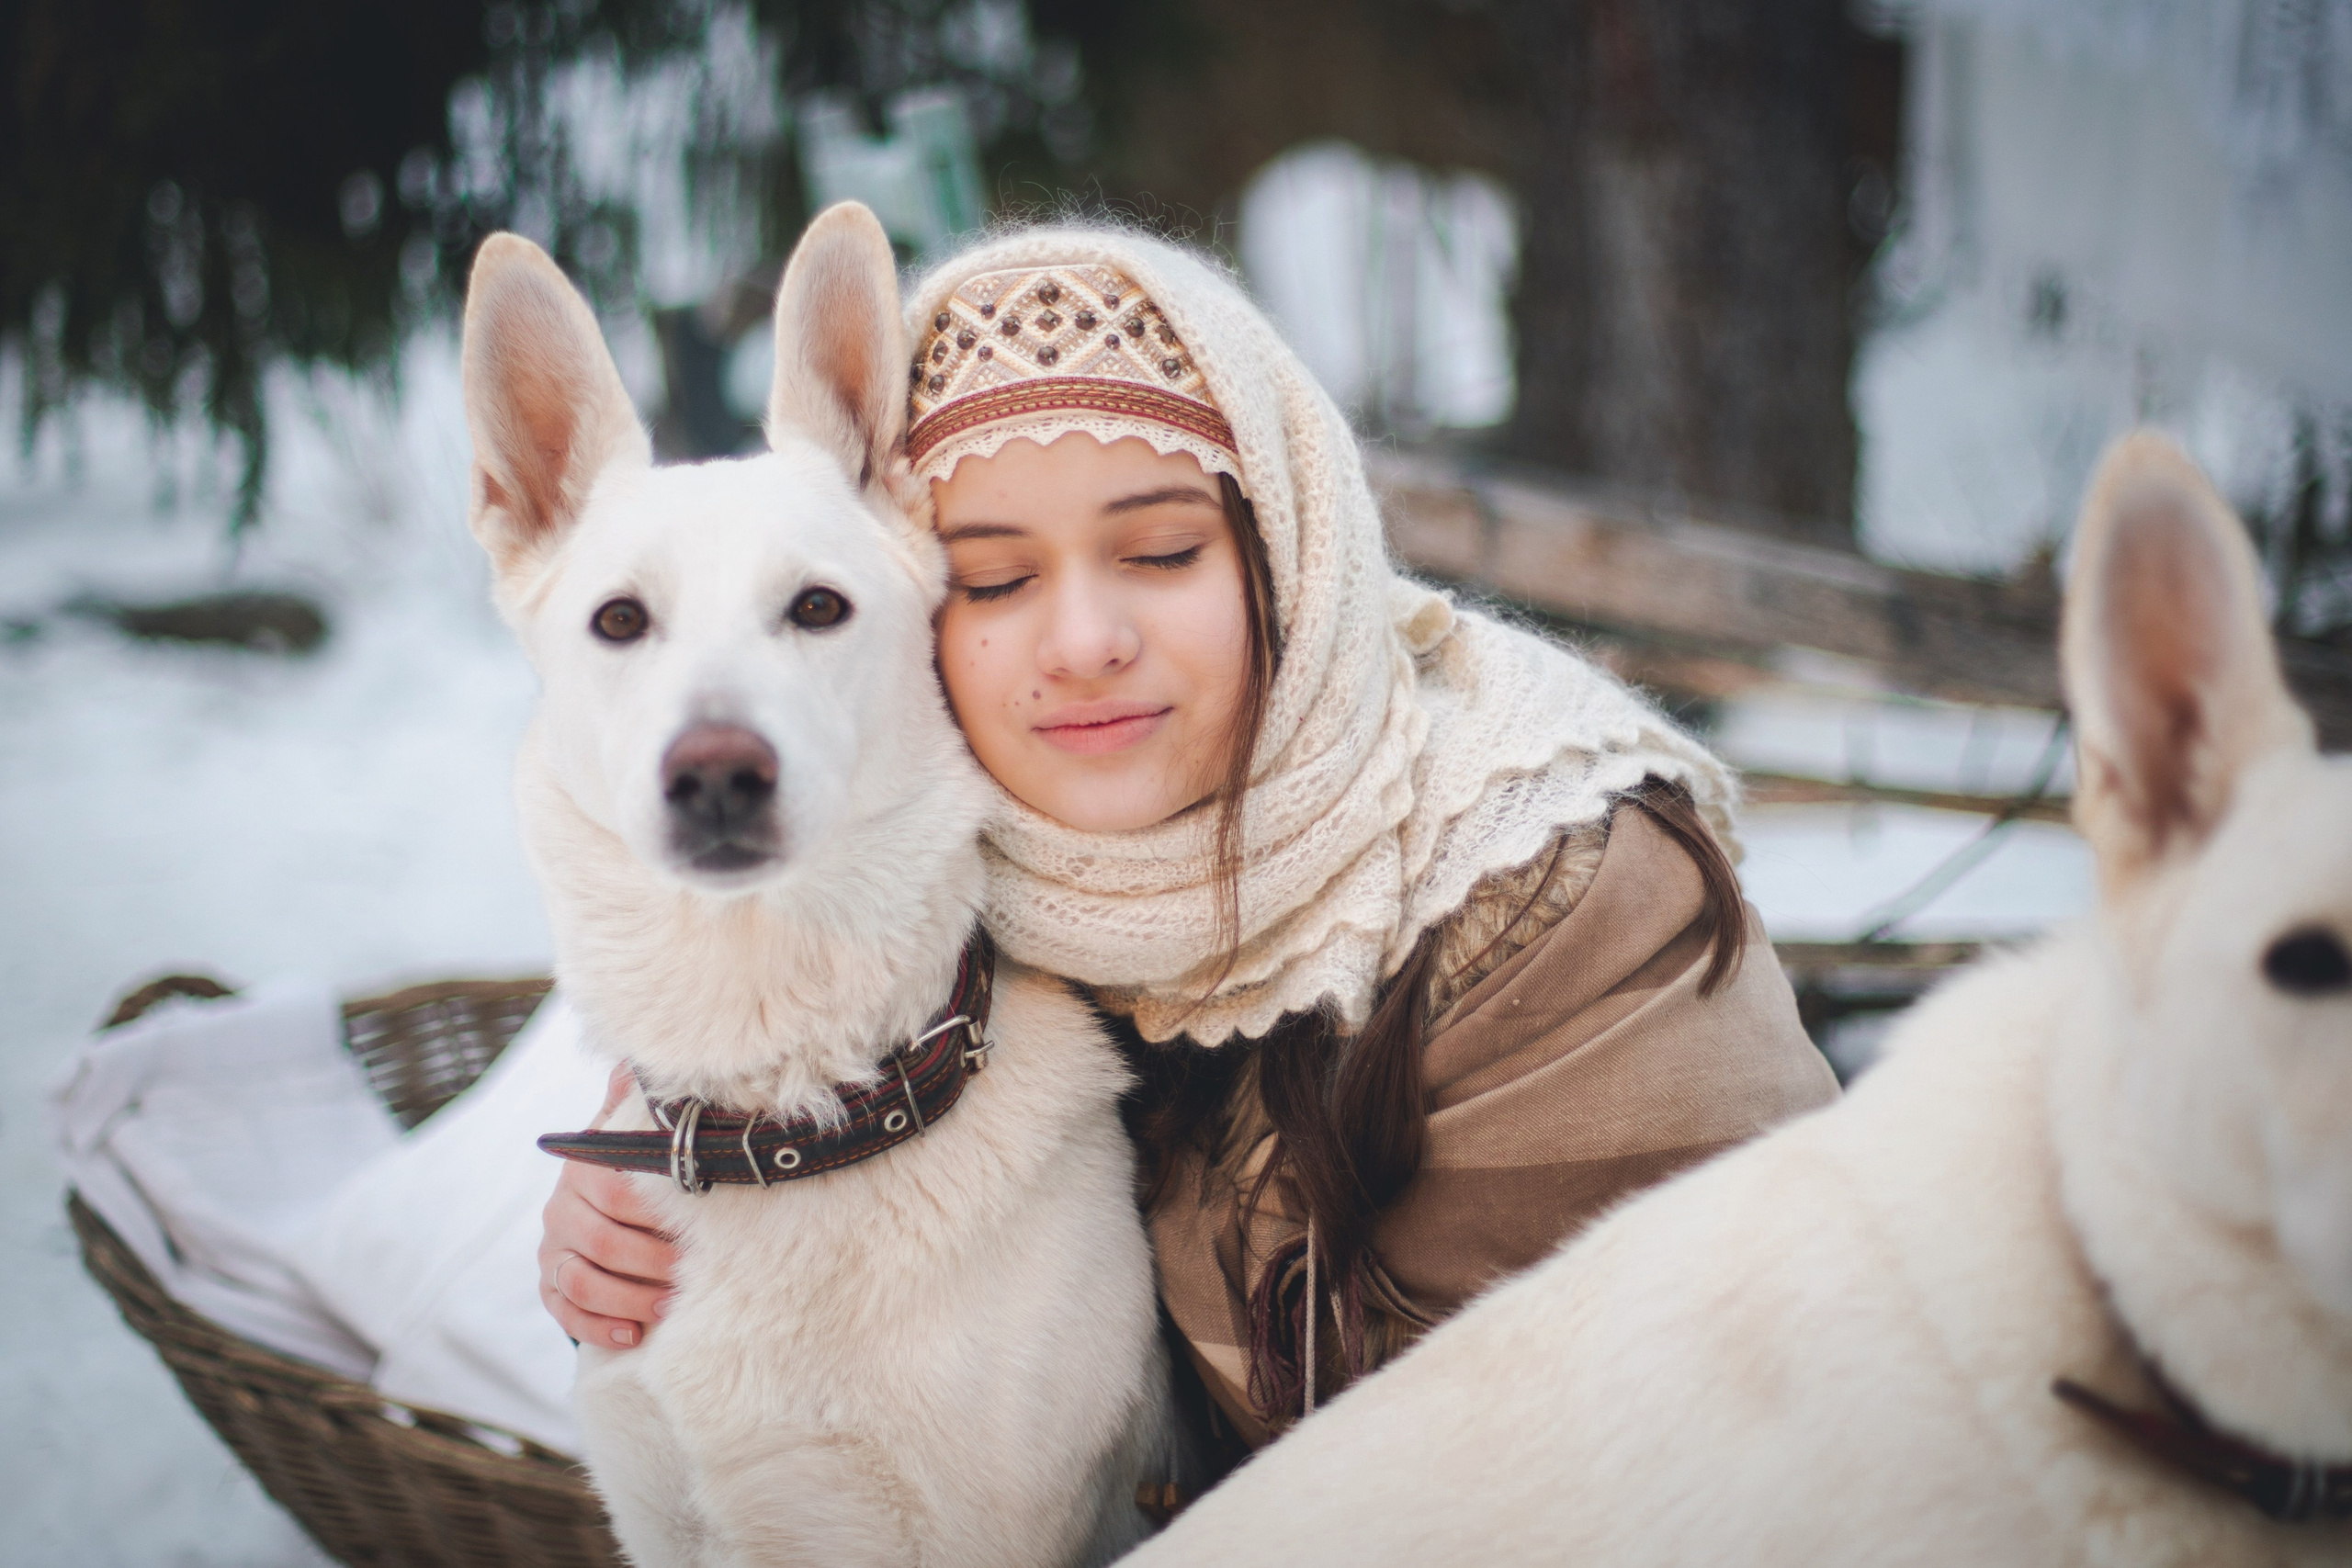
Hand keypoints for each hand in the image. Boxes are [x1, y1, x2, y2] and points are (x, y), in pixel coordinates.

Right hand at [539, 1063, 677, 1347]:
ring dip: (630, 1299)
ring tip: (671, 1308)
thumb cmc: (638, 1169)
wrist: (605, 1208)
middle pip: (601, 1241)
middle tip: (693, 1275)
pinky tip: (635, 1336)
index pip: (616, 1191)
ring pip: (583, 1281)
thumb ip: (641, 1106)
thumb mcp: (639, 1135)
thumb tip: (639, 1063)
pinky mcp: (550, 1287)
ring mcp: (553, 1250)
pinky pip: (566, 1313)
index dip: (657, 1215)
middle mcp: (561, 1208)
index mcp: (585, 1168)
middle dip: (651, 1263)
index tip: (698, 1231)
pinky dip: (601, 1327)